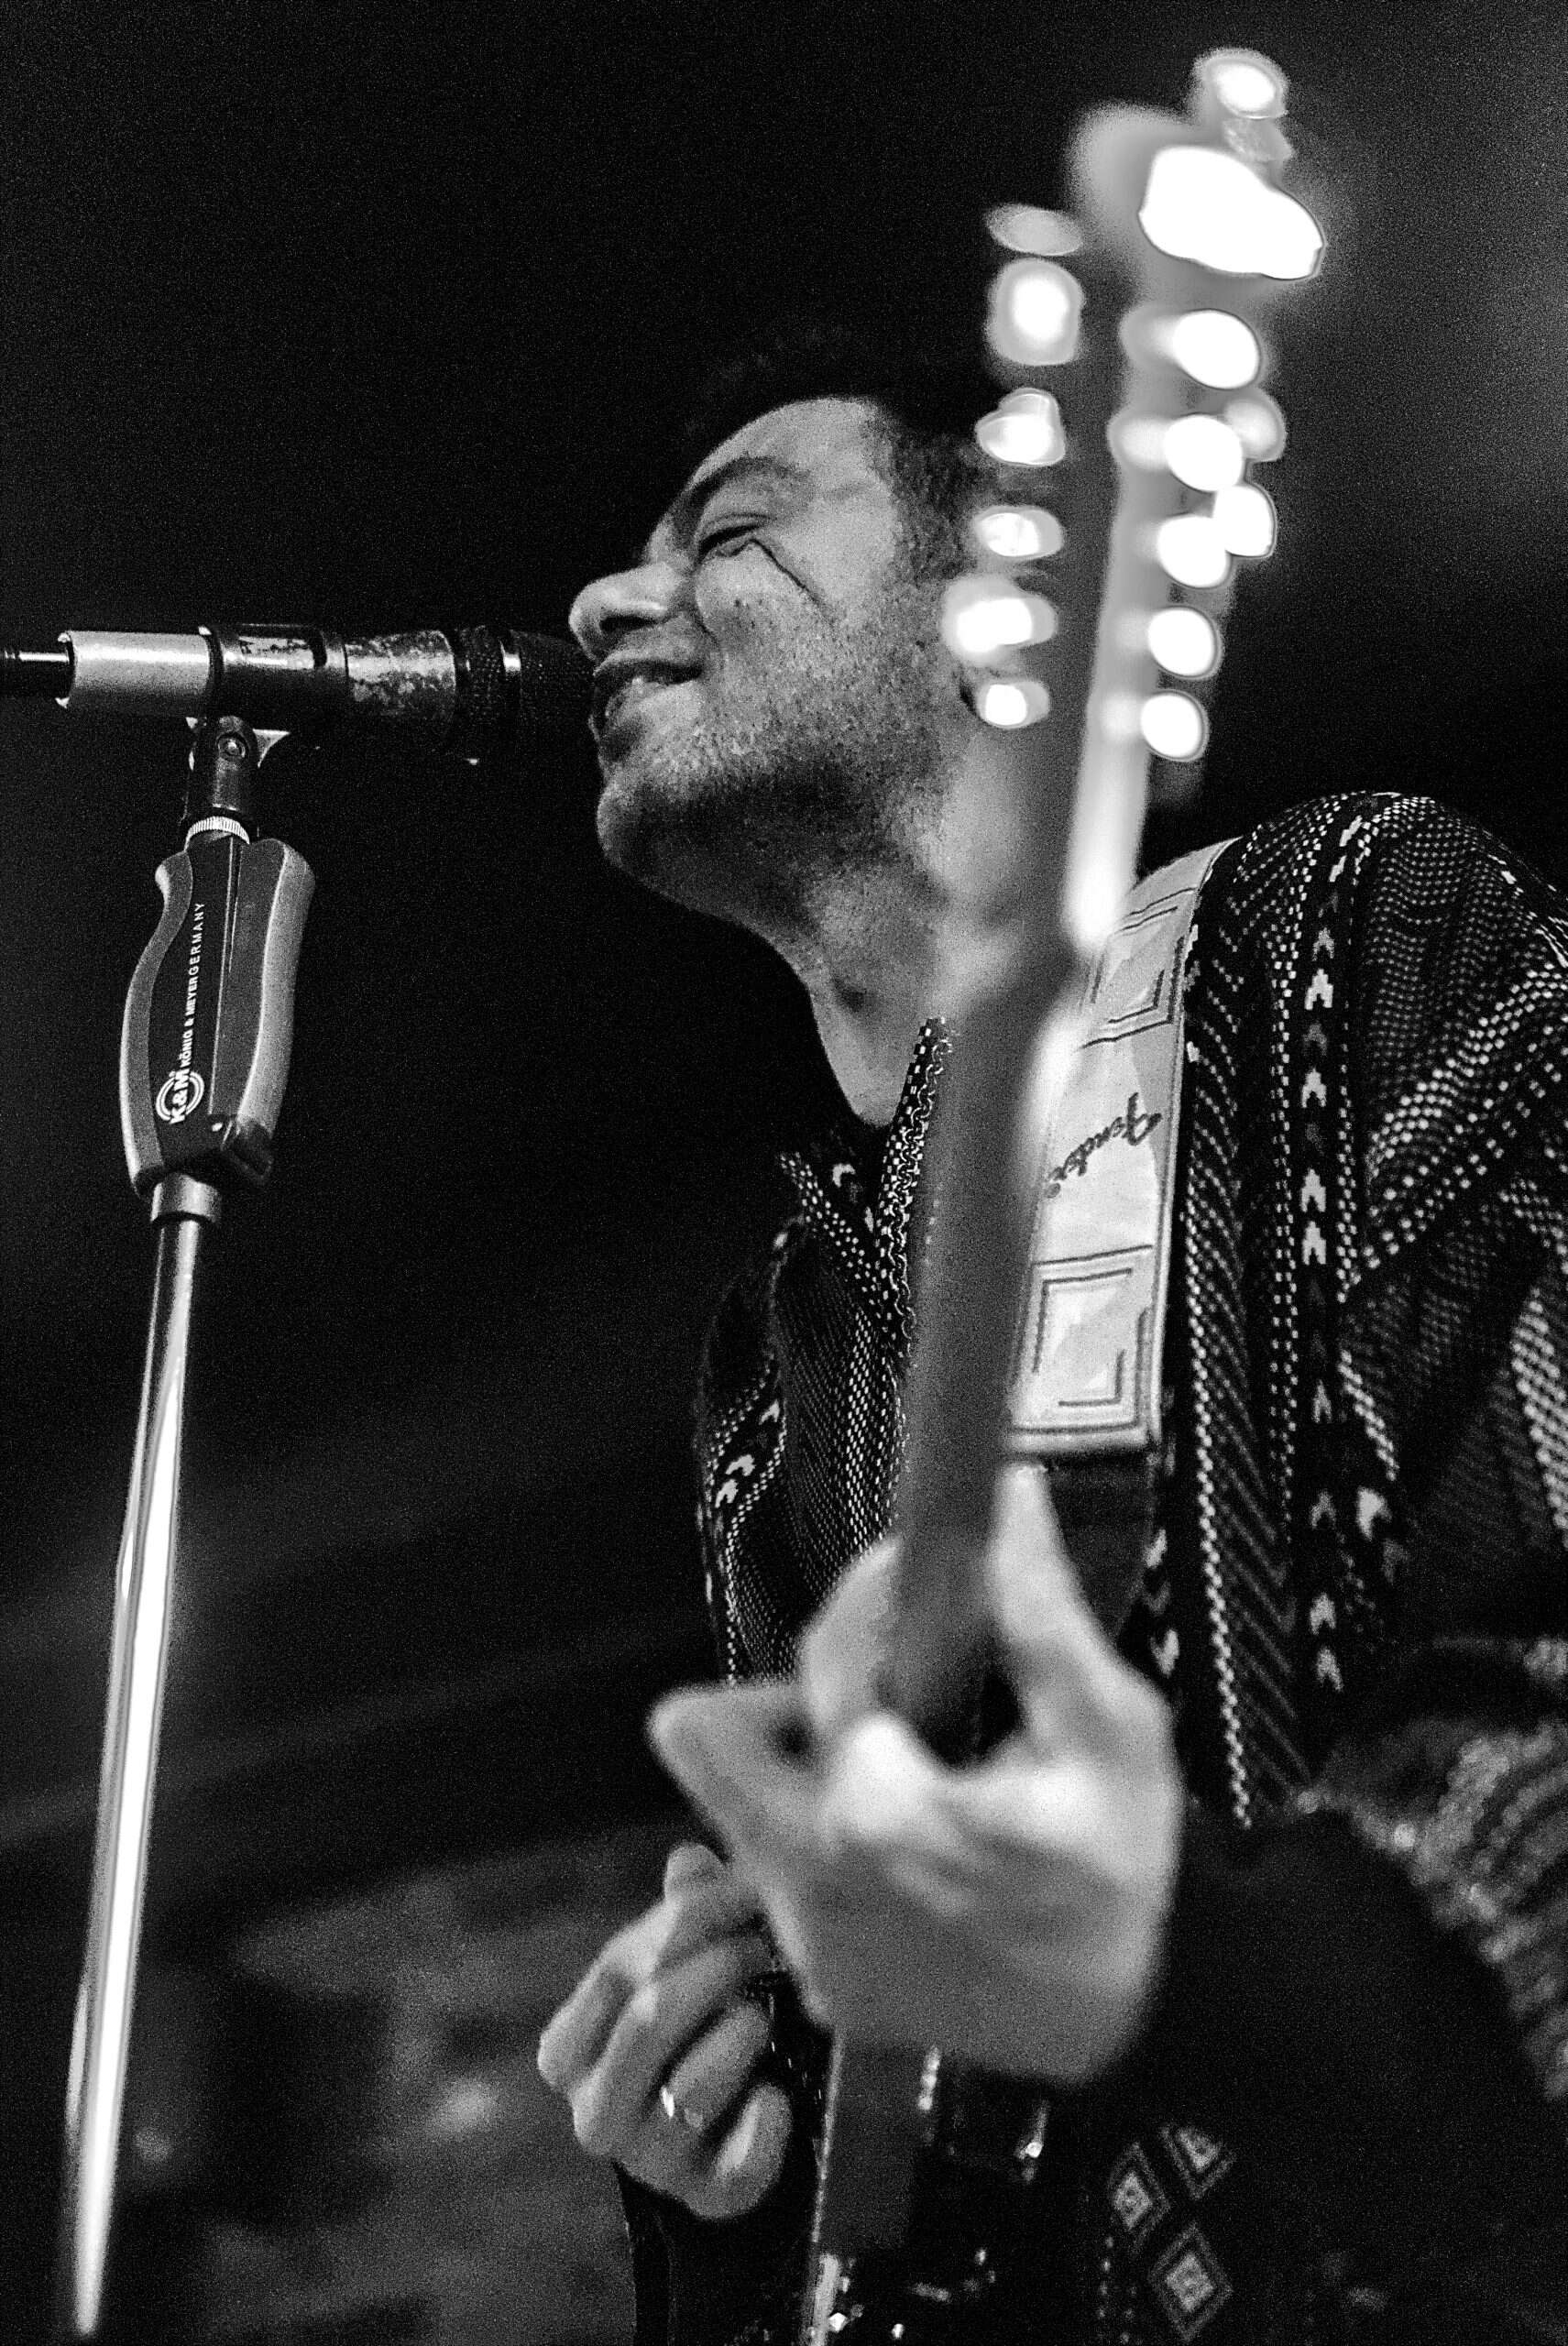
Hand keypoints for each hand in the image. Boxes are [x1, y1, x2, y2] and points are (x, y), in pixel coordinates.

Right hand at [536, 1841, 792, 2218]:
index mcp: (569, 2050)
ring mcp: (645, 2160)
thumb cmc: (694, 2024)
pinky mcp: (701, 2196)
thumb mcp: (684, 1963)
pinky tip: (775, 2098)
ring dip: (739, 2036)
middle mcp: (592, 2112)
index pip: (617, 1970)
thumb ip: (685, 1911)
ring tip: (763, 2014)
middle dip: (715, 1971)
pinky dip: (764, 2123)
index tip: (740, 1893)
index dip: (682, 1924)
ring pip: (689, 2085)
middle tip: (761, 1943)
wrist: (724, 2129)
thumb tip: (688, 1860)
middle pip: (648, 2020)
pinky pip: (735, 2160)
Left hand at [650, 1466, 1181, 2082]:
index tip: (921, 1586)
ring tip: (918, 1776)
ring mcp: (806, 1946)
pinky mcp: (817, 1988)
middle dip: (791, 1699)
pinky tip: (923, 1855)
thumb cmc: (1126, 1860)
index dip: (872, 1602)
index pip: (820, 1657)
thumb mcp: (1108, 1726)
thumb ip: (1040, 1610)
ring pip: (741, 1806)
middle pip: (706, 1735)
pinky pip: (780, 1881)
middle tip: (892, 1702)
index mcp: (872, 1811)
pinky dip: (832, 1847)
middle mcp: (810, 1885)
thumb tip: (1012, 1494)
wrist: (1143, 2020)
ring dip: (809, 1770)